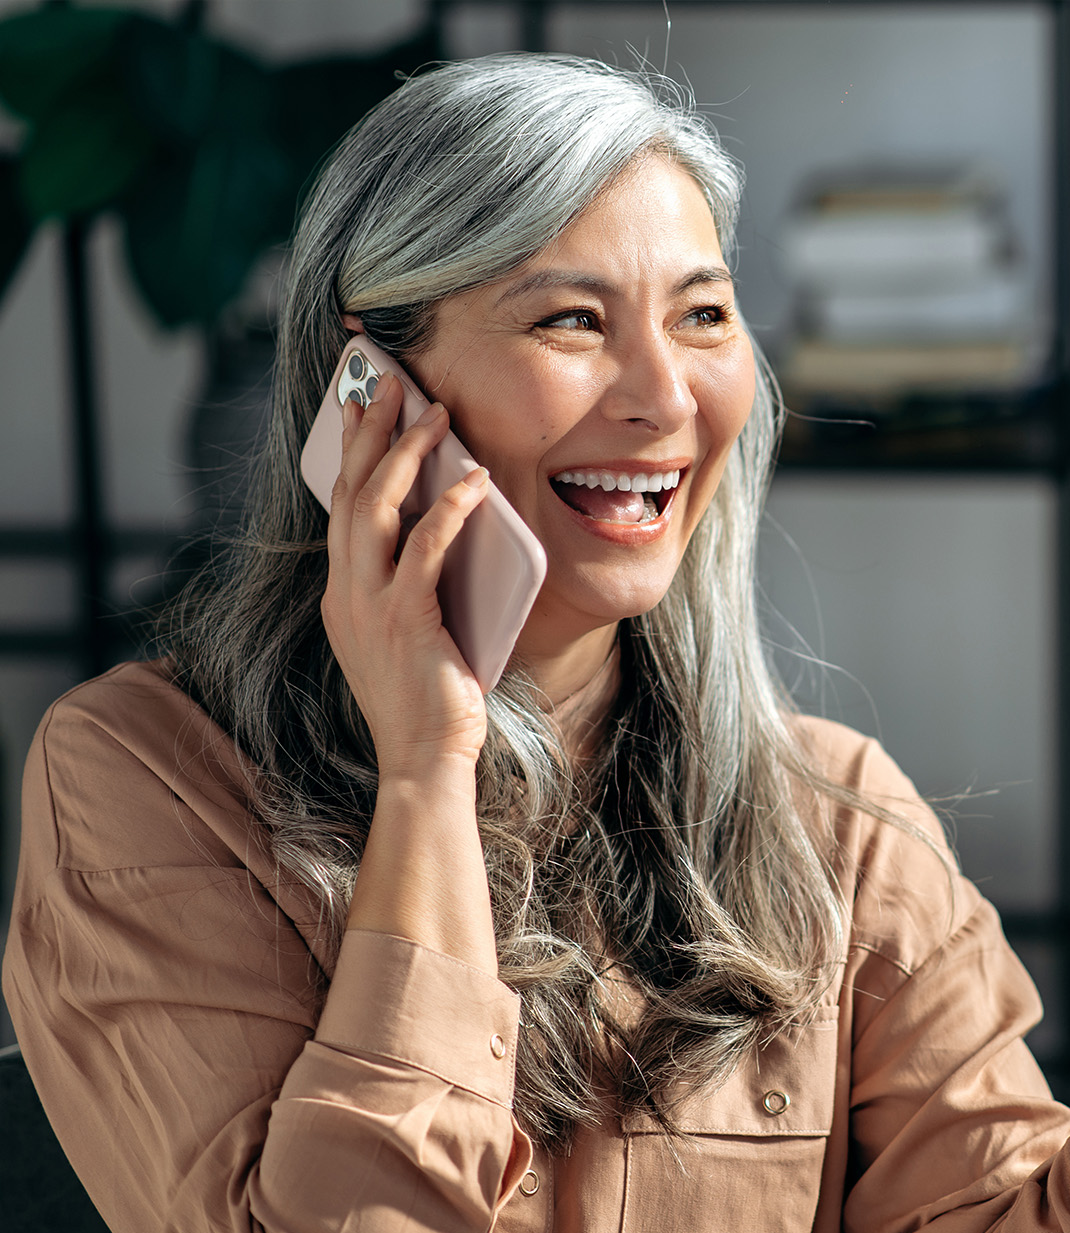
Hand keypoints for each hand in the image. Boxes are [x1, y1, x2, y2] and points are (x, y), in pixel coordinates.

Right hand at [319, 375, 492, 776]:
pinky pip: (424, 548)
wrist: (424, 758)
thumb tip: (443, 529)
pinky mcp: (403, 619)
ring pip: (376, 508)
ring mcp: (368, 605)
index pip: (341, 505)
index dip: (349, 451)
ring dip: (404, 455)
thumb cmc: (429, 698)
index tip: (358, 403)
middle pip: (349, 493)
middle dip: (368, 432)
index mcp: (342, 593)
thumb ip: (411, 584)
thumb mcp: (409, 630)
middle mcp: (344, 592)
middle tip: (388, 383)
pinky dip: (449, 509)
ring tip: (433, 414)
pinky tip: (474, 481)